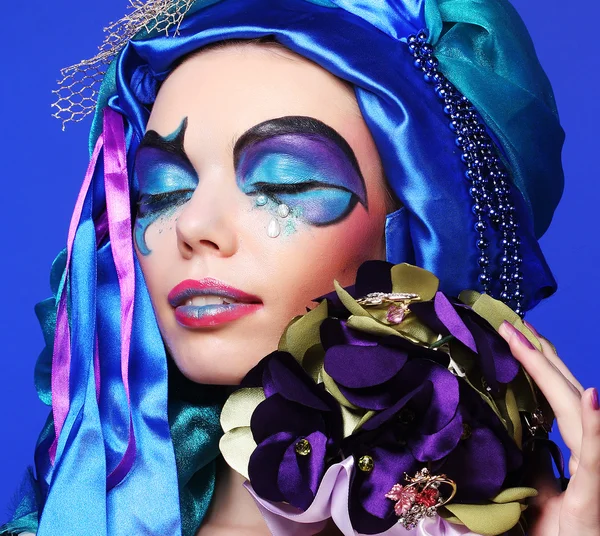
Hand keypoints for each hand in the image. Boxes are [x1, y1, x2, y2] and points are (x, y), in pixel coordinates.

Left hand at [498, 321, 599, 535]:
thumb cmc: (564, 533)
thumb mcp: (543, 493)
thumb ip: (539, 465)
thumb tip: (525, 437)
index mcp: (577, 450)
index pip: (556, 397)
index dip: (539, 364)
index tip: (517, 335)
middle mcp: (589, 451)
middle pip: (563, 392)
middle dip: (537, 355)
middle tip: (511, 324)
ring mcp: (594, 469)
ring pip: (573, 411)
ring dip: (550, 372)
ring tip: (529, 340)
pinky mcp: (594, 494)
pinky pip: (595, 455)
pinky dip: (594, 424)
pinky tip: (590, 396)